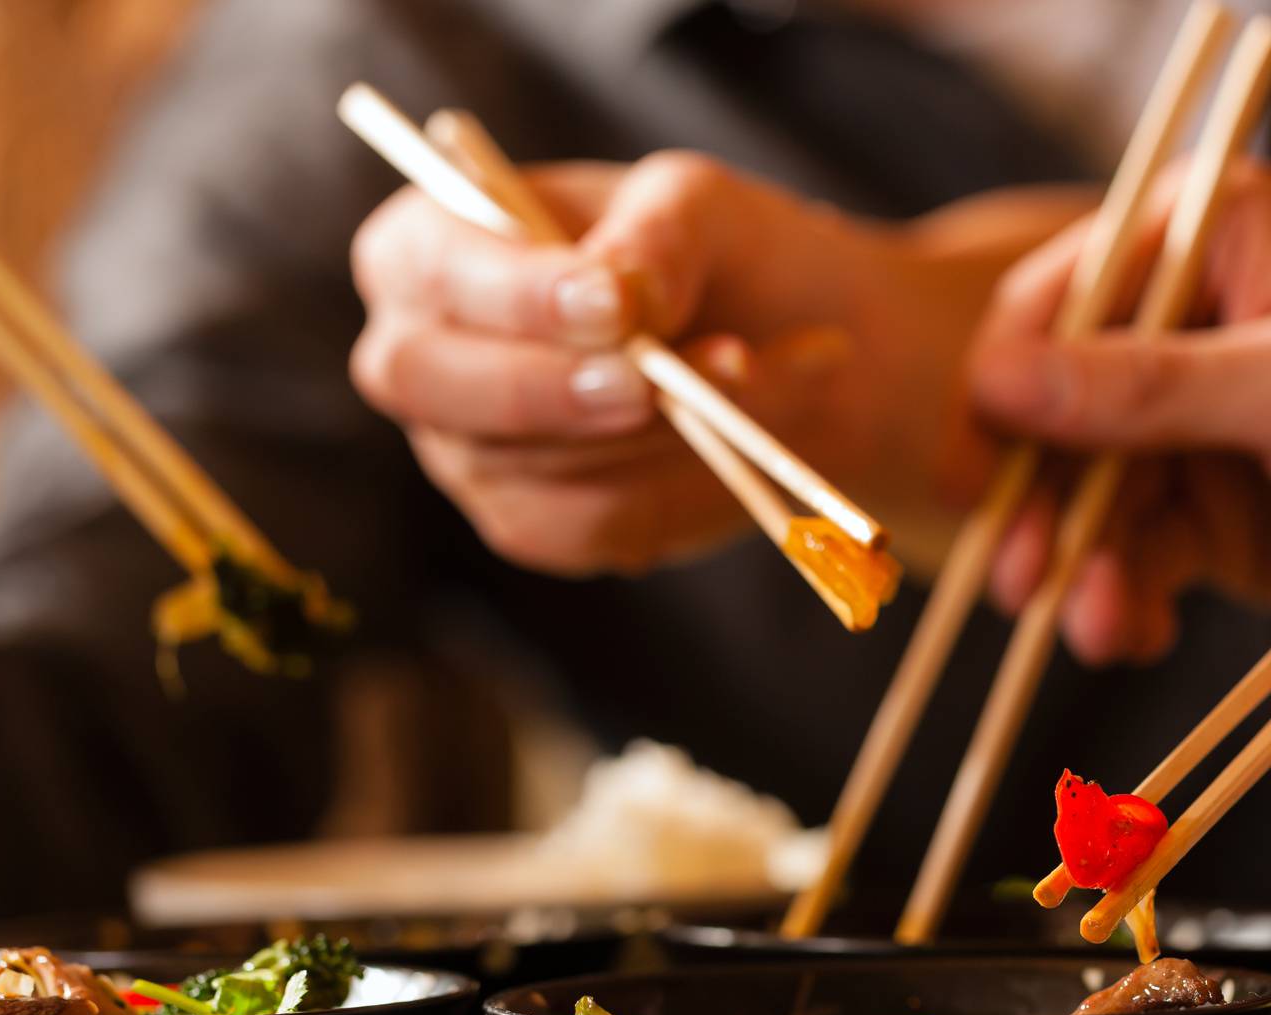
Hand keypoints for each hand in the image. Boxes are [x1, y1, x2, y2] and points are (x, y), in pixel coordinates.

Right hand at [350, 153, 1036, 575]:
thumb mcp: (724, 215)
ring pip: (521, 484)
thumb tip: (606, 298)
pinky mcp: (557, 531)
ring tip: (775, 386)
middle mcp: (442, 354)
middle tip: (669, 384)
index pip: (417, 271)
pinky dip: (677, 510)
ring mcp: (488, 456)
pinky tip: (748, 465)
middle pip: (430, 393)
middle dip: (561, 397)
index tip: (614, 308)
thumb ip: (660, 237)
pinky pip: (589, 543)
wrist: (854, 366)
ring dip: (657, 451)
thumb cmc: (773, 263)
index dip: (502, 298)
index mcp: (449, 243)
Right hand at [966, 161, 1270, 665]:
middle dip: (1040, 507)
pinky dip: (1129, 596)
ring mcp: (1187, 420)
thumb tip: (994, 381)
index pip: (1051, 306)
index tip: (976, 478)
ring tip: (1097, 628)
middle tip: (1022, 584)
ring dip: (1083, 569)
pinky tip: (1137, 631)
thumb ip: (1150, 384)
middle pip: (1053, 417)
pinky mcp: (1205, 503)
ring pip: (1088, 499)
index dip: (999, 392)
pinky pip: (1137, 552)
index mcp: (1198, 242)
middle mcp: (1176, 323)